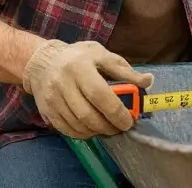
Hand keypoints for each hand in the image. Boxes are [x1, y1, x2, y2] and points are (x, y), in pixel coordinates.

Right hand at [22, 39, 153, 138]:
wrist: (43, 62)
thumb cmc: (80, 57)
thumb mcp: (103, 56)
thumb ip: (125, 71)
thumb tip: (148, 81)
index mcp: (80, 66)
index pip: (99, 94)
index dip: (116, 112)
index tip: (129, 121)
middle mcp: (63, 83)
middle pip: (87, 115)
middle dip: (108, 126)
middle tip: (120, 128)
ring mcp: (52, 99)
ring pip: (77, 125)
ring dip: (97, 132)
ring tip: (109, 128)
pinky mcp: (47, 111)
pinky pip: (67, 130)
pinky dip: (83, 134)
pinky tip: (93, 129)